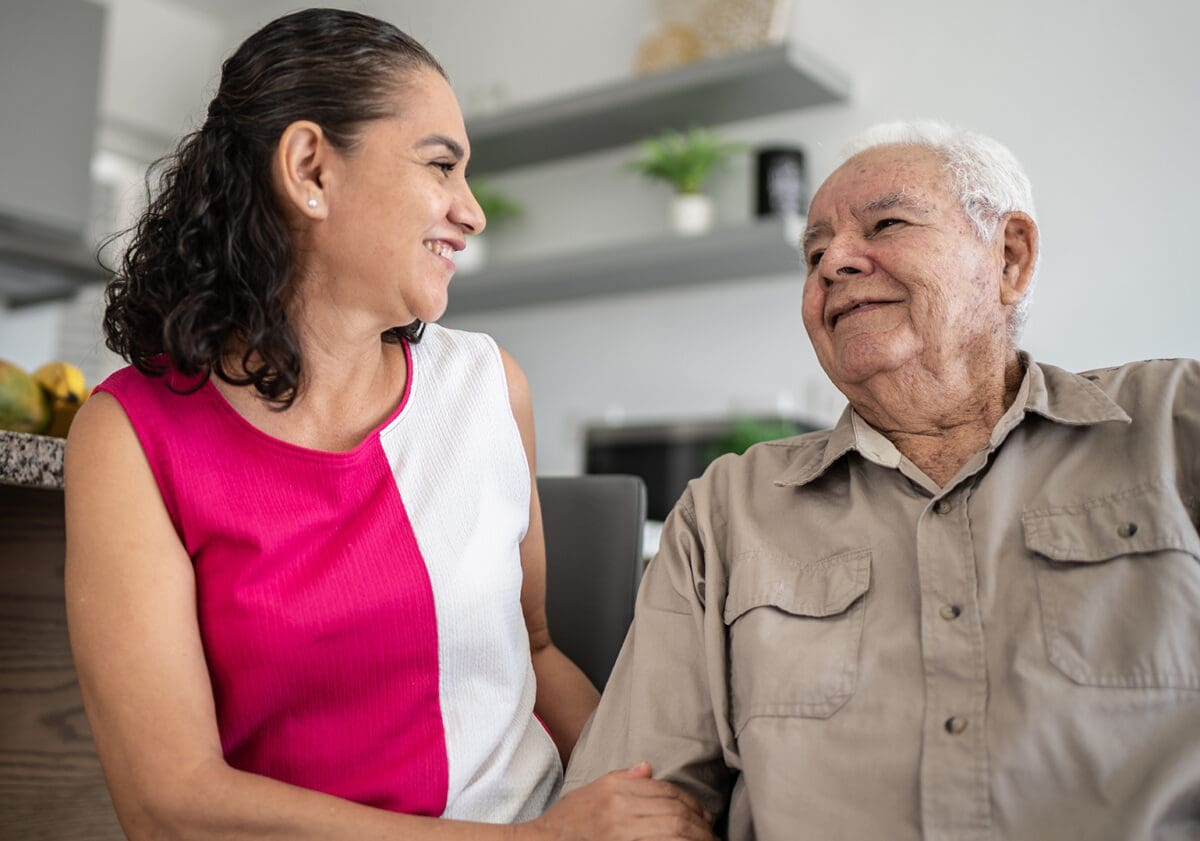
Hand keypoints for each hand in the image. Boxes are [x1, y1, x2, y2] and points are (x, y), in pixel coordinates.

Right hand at [523, 762, 714, 840]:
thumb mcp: (592, 792)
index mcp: (615, 790)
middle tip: (711, 833)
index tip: (702, 814)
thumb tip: (648, 768)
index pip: (666, 791)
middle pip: (674, 811)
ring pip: (674, 830)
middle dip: (699, 823)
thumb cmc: (566, 823)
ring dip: (696, 837)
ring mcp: (622, 833)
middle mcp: (620, 809)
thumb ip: (622, 778)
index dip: (690, 803)